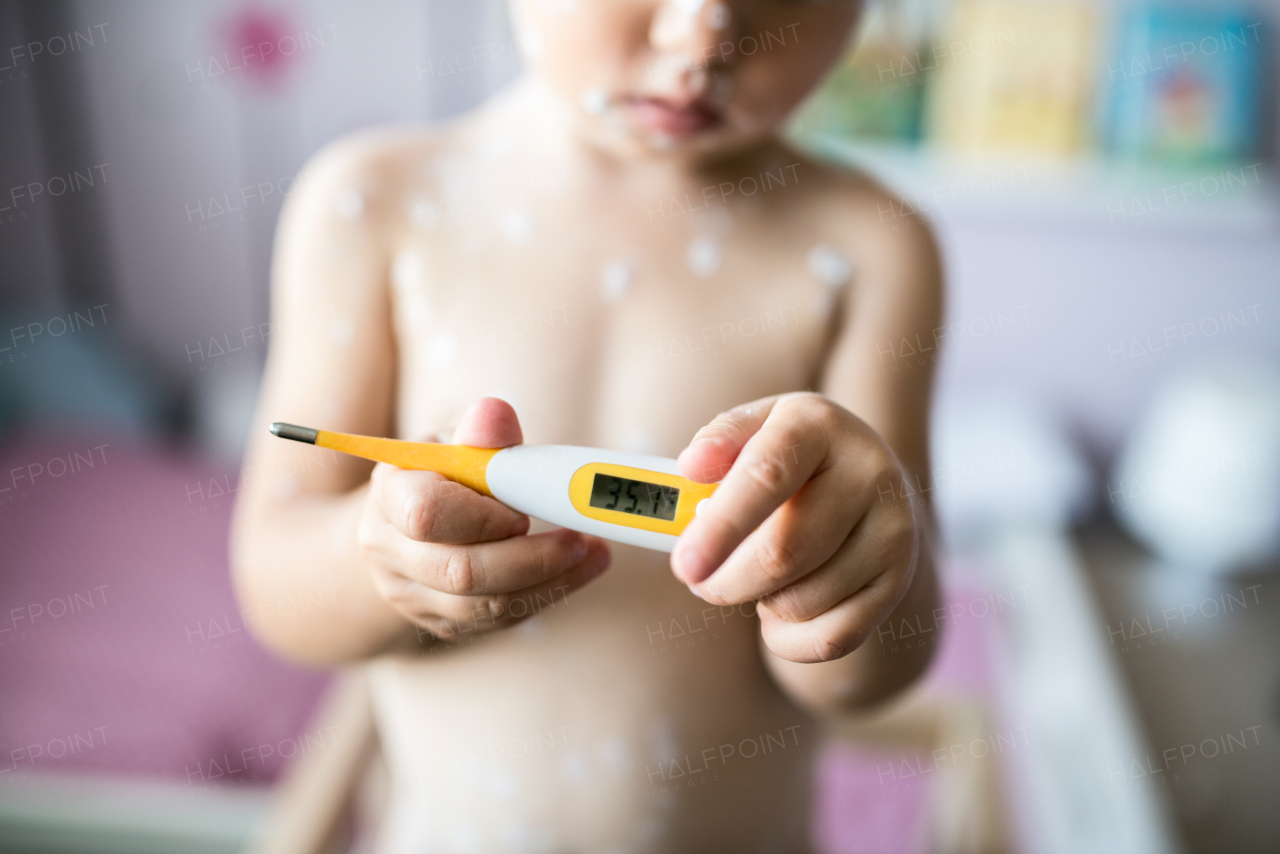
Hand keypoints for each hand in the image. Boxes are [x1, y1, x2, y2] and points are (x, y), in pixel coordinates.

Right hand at [356, 397, 610, 640]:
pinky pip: (499, 619)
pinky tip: (579, 569)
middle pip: (461, 571)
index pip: (428, 514)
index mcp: (390, 496)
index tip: (522, 510)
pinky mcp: (443, 623)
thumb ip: (480, 435)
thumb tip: (496, 413)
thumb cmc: (439, 477)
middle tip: (576, 537)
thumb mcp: (455, 445)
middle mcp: (390, 553)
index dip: (483, 517)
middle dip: (530, 557)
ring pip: (485, 606)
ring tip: (591, 550)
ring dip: (550, 579)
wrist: (405, 529)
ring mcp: (412, 596)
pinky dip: (548, 594)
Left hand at [672, 394, 919, 663]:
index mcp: (819, 426)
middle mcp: (868, 474)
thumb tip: (692, 466)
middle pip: (782, 554)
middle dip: (724, 581)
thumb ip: (719, 440)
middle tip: (697, 578)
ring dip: (759, 602)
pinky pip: (831, 639)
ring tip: (759, 573)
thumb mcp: (755, 429)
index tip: (684, 564)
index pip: (767, 476)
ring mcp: (892, 531)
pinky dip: (788, 638)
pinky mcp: (897, 582)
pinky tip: (779, 609)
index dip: (721, 525)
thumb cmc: (788, 459)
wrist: (868, 480)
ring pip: (801, 603)